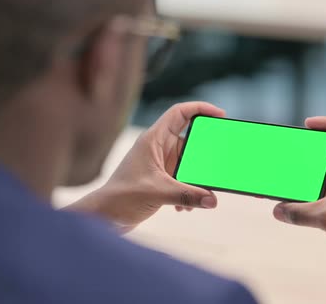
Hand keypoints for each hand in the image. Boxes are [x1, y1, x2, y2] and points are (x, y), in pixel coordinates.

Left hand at [71, 102, 224, 232]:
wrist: (104, 216)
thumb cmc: (121, 197)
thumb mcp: (157, 193)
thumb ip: (187, 194)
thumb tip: (213, 199)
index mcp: (153, 139)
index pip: (179, 113)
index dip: (200, 108)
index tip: (220, 115)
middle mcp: (157, 148)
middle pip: (190, 140)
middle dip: (205, 154)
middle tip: (219, 162)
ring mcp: (160, 164)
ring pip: (188, 163)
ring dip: (196, 179)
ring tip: (201, 195)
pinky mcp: (160, 179)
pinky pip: (183, 179)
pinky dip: (188, 191)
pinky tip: (185, 207)